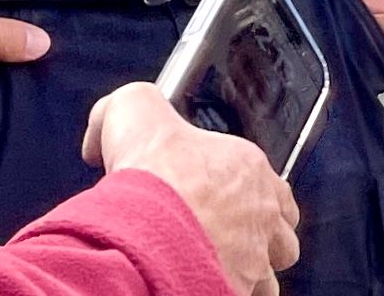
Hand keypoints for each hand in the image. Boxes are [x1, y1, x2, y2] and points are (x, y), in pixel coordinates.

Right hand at [87, 81, 300, 295]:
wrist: (146, 232)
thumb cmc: (153, 176)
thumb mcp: (135, 110)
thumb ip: (131, 106)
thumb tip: (102, 131)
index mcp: (249, 171)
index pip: (273, 186)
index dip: (254, 196)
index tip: (225, 202)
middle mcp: (262, 216)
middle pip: (281, 236)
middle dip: (263, 241)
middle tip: (228, 241)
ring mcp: (254, 260)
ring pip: (269, 276)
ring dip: (249, 274)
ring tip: (217, 269)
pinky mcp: (235, 292)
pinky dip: (227, 292)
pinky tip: (204, 285)